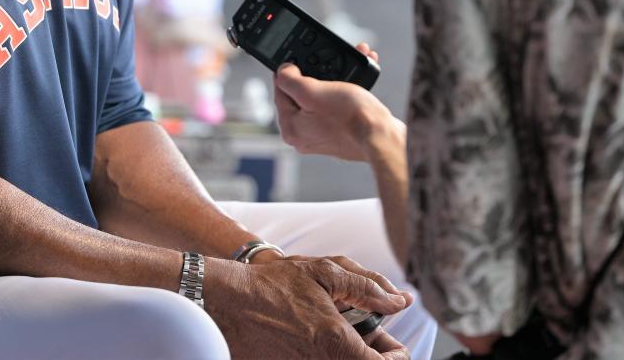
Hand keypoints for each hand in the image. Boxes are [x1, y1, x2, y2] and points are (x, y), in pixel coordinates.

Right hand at [206, 253, 411, 359]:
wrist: (224, 304)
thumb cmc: (272, 285)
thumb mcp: (324, 273)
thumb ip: (367, 287)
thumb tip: (399, 301)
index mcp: (336, 343)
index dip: (395, 354)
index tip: (391, 341)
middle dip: (371, 353)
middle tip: (364, 332)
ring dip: (347, 352)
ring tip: (333, 331)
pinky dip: (324, 354)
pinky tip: (312, 339)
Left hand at [275, 45, 397, 162]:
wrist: (382, 136)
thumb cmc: (349, 117)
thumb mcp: (312, 91)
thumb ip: (289, 79)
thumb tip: (282, 71)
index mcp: (291, 128)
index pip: (280, 91)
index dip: (290, 70)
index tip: (299, 58)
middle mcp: (304, 135)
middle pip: (303, 93)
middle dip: (320, 70)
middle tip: (328, 57)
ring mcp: (323, 136)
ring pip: (324, 96)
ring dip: (337, 75)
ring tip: (351, 59)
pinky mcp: (342, 133)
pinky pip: (338, 105)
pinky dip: (347, 89)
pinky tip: (359, 75)